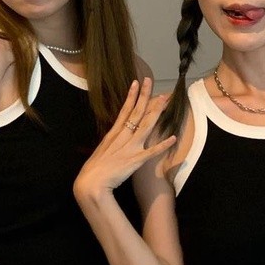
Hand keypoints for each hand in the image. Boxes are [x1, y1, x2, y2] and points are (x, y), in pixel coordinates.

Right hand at [74, 78, 176, 201]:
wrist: (90, 182)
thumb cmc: (94, 169)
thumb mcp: (102, 151)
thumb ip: (111, 143)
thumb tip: (117, 139)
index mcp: (113, 134)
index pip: (124, 110)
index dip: (131, 96)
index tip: (136, 82)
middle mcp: (122, 137)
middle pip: (136, 113)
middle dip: (144, 96)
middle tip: (150, 81)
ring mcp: (129, 147)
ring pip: (145, 126)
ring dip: (155, 112)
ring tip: (164, 100)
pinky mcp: (135, 160)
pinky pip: (152, 151)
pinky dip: (163, 145)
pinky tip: (173, 138)